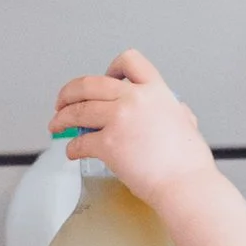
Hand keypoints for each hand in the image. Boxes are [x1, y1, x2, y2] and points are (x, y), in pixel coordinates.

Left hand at [50, 50, 213, 207]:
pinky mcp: (108, 144)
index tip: (103, 77)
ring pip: (78, 111)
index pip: (129, 61)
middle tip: (63, 102)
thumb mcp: (187, 122)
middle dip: (69, 92)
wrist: (186, 184)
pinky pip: (80, 141)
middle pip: (89, 84)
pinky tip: (72, 151)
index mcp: (156, 91)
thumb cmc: (189, 162)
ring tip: (56, 125)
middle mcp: (134, 99)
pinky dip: (72, 147)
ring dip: (62, 118)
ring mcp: (119, 120)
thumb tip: (176, 111)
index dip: (111, 68)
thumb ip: (175, 111)